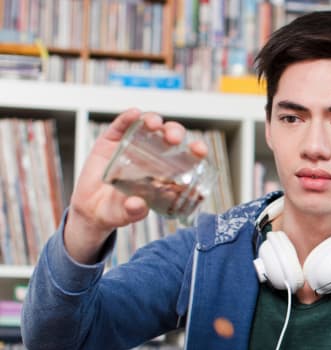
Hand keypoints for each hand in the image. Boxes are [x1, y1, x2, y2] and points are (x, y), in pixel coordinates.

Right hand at [64, 109, 207, 263]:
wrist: (89, 208)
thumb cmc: (117, 210)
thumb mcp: (126, 214)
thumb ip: (133, 212)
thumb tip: (137, 206)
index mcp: (165, 171)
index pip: (186, 156)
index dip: (195, 150)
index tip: (200, 150)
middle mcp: (152, 154)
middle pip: (170, 136)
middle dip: (175, 132)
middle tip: (174, 140)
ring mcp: (132, 144)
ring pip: (149, 125)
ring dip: (154, 120)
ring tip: (153, 124)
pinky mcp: (112, 140)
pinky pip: (122, 124)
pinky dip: (128, 117)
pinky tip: (133, 114)